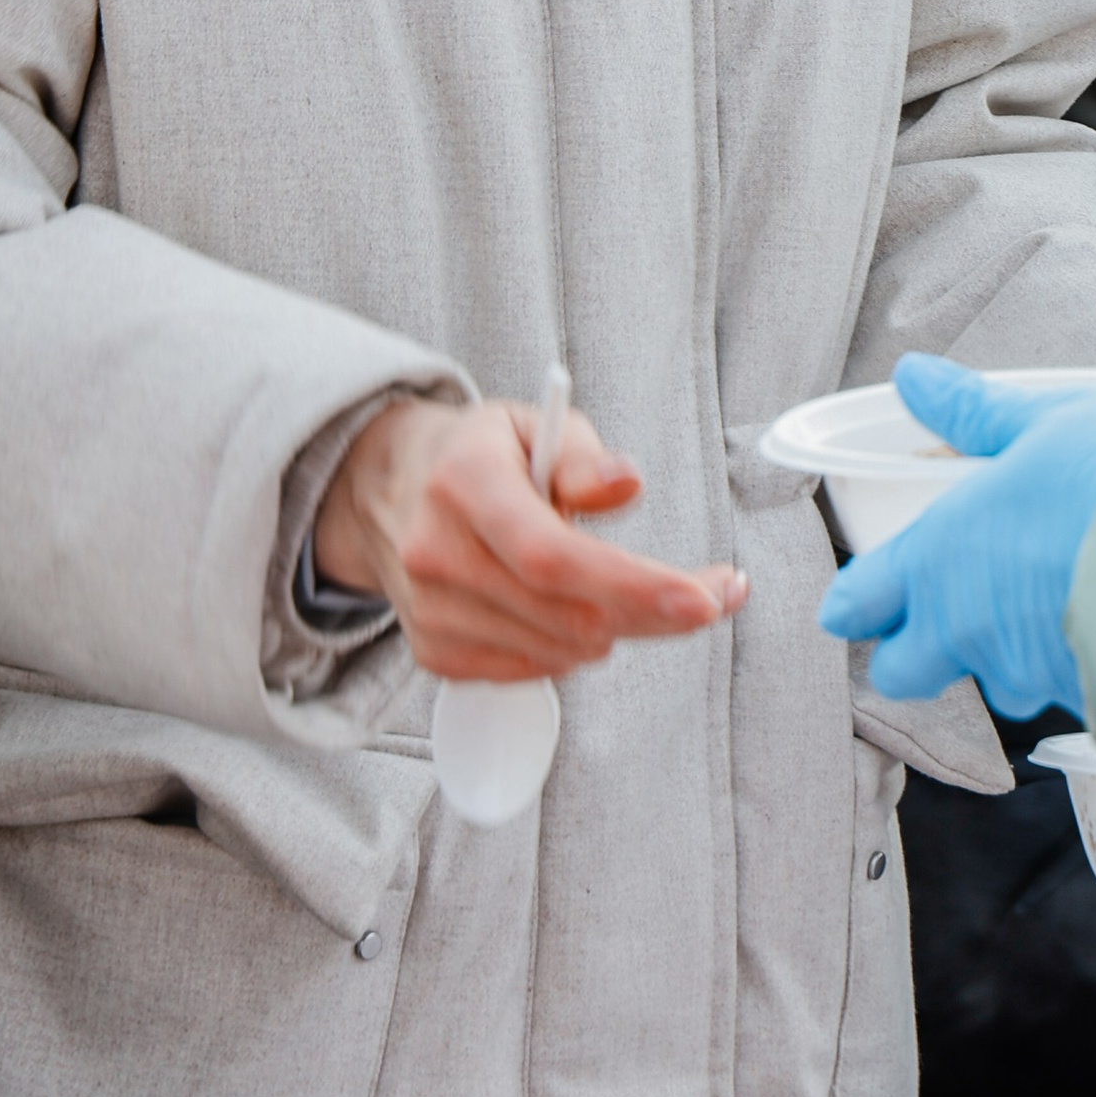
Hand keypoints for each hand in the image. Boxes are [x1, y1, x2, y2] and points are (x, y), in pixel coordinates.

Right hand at [313, 394, 745, 684]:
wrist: (387, 490)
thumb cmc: (480, 455)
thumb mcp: (532, 426)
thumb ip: (583, 456)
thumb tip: (627, 484)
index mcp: (464, 482)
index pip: (551, 555)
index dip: (632, 584)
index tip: (704, 598)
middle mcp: (437, 552)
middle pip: (568, 614)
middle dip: (655, 612)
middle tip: (708, 594)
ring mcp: (430, 610)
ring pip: (559, 652)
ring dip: (613, 629)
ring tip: (618, 587)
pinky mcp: (432, 650)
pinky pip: (531, 670)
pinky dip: (569, 648)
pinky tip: (567, 608)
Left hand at [818, 358, 1095, 716]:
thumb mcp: (1051, 420)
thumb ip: (978, 412)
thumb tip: (914, 378)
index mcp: (940, 555)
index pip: (860, 600)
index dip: (855, 602)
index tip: (855, 599)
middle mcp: (968, 628)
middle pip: (905, 671)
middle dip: (914, 652)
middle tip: (947, 613)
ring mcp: (1027, 676)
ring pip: (993, 683)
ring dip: (1005, 655)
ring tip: (1050, 602)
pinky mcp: (1087, 706)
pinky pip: (1061, 692)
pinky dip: (1072, 664)